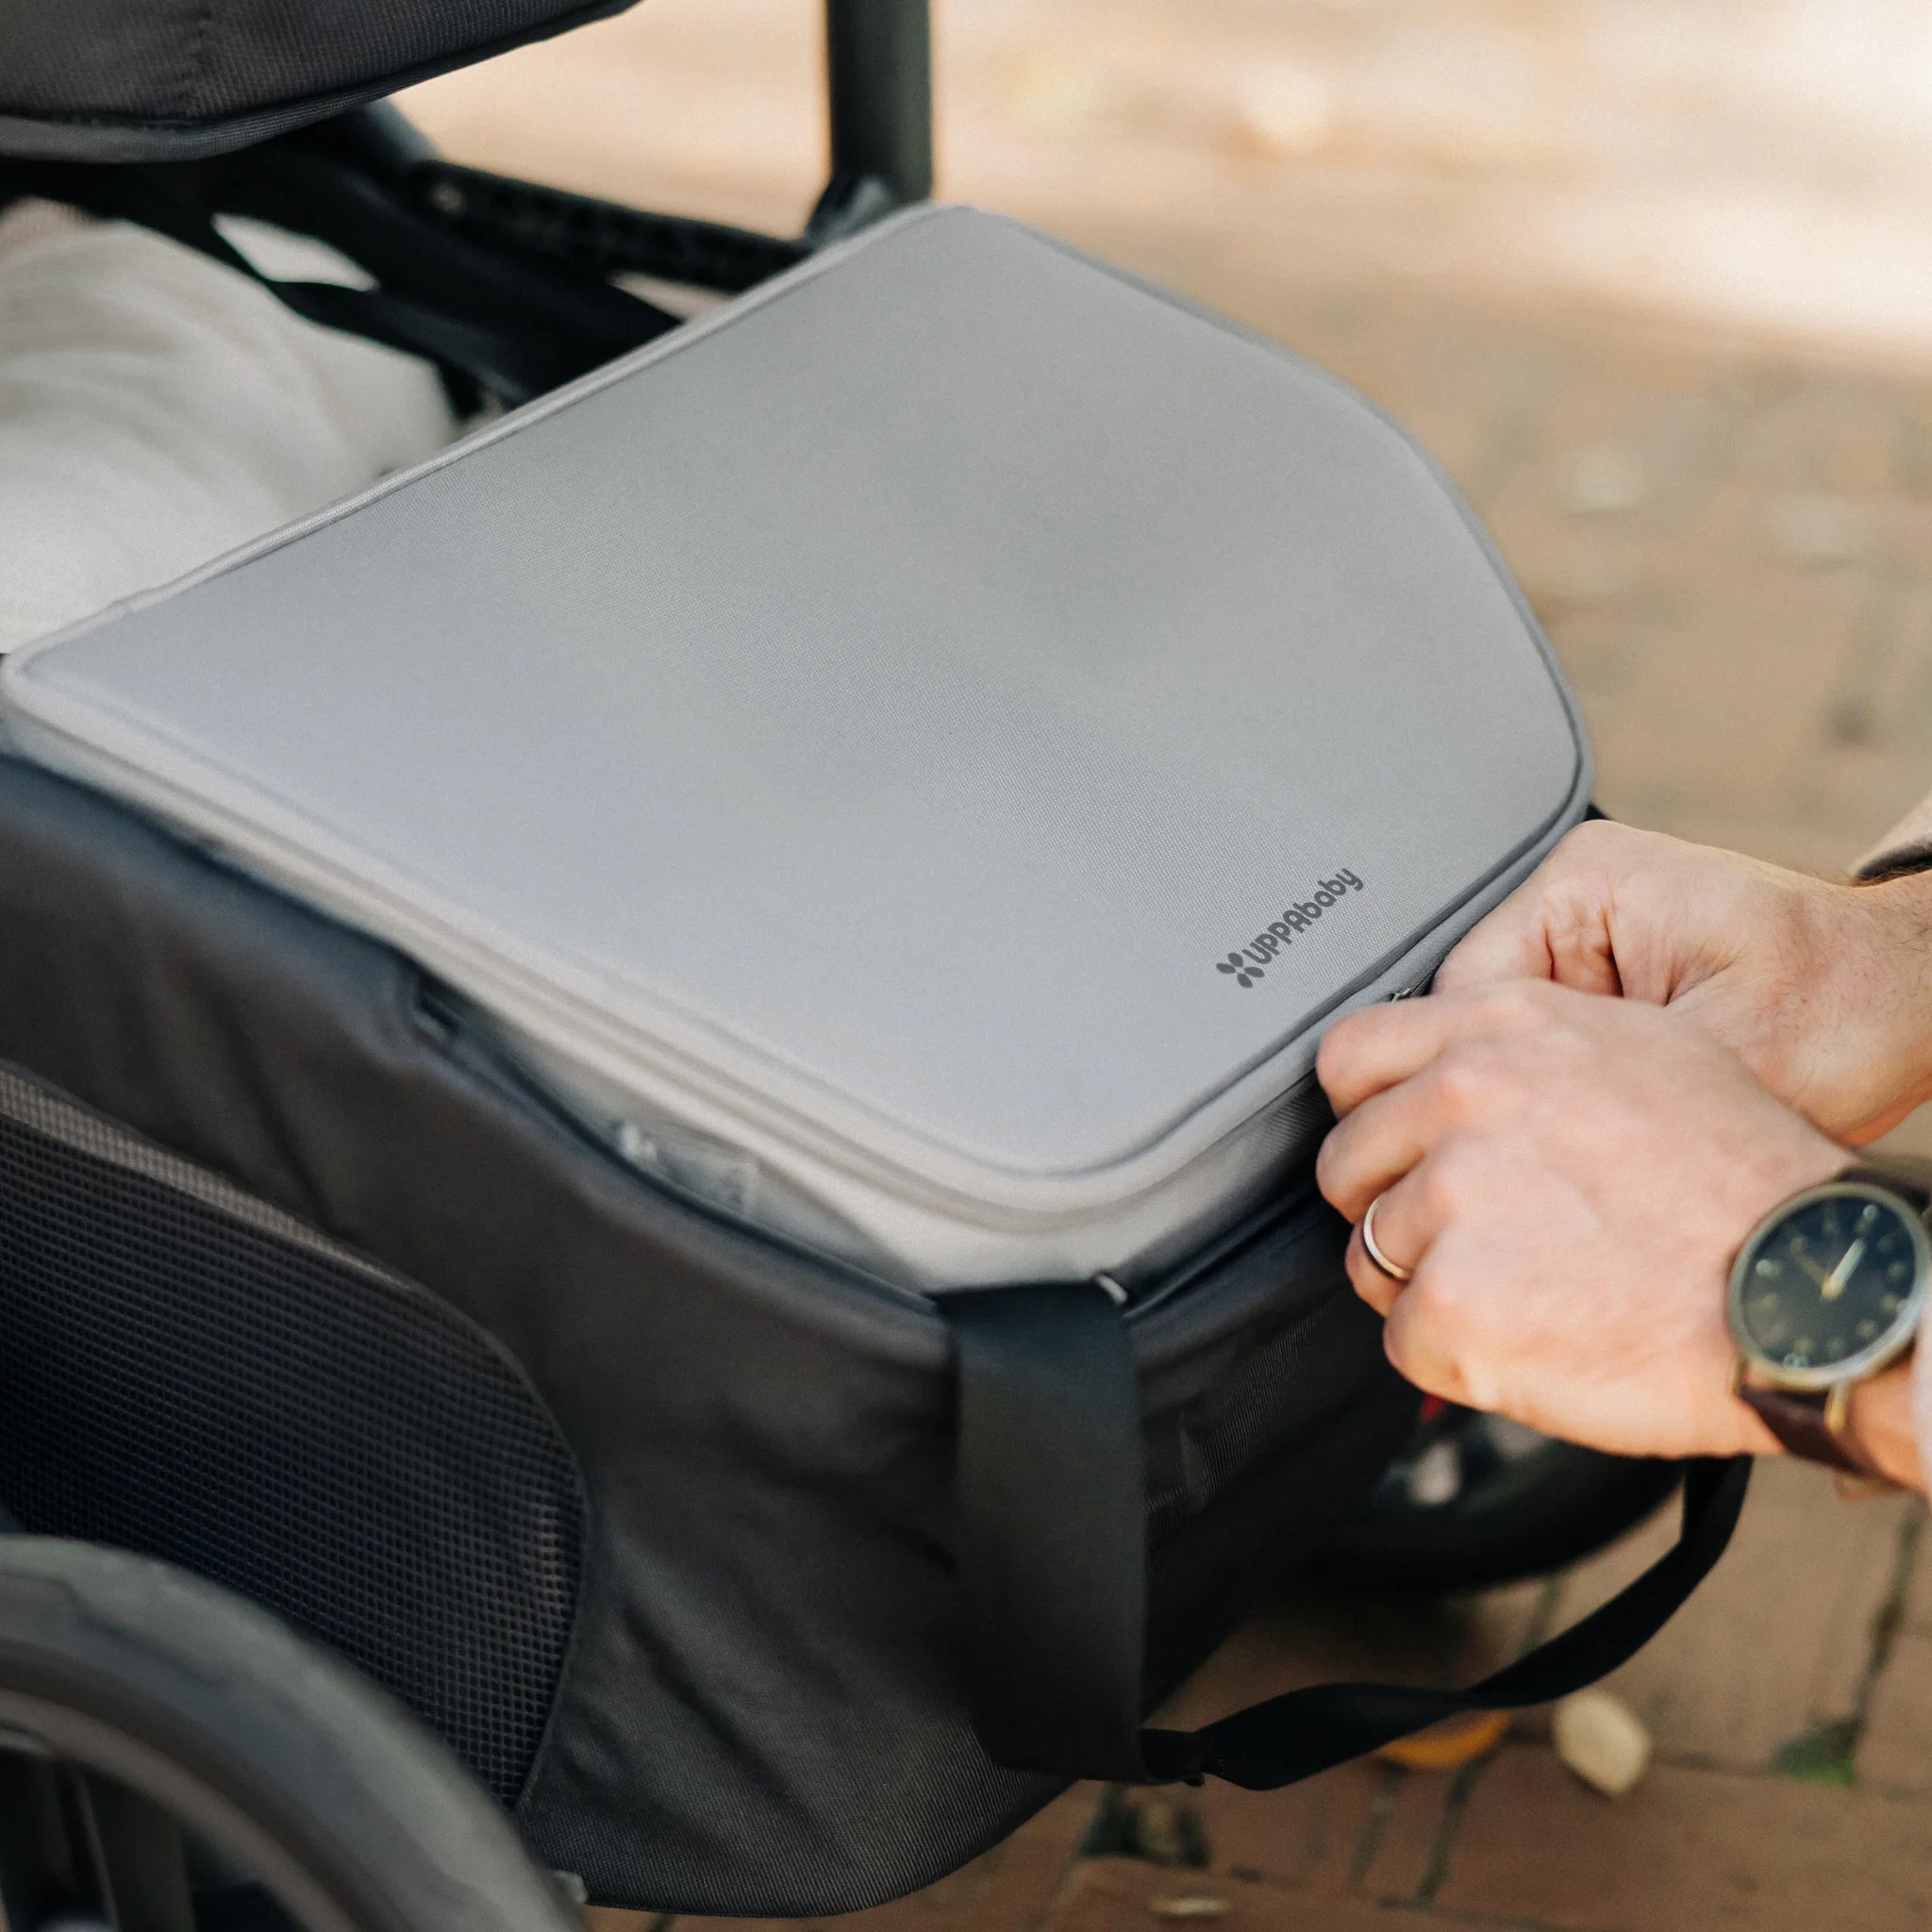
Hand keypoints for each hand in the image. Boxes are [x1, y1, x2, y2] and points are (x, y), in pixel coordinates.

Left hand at [1316, 980, 1844, 1459]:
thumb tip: (1455, 1071)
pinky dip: (1457, 1355)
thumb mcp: (1645, 1052)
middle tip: (1476, 1236)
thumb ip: (1527, 1053)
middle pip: (1347, 1163)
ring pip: (1372, 1254)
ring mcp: (1453, 1200)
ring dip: (1433, 1283)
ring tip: (1530, 1286)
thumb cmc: (1745, 1183)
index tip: (1394, 1148)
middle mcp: (1465, 1098)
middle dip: (1394, 1205)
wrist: (1805, 1291)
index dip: (1369, 1114)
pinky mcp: (1453, 1302)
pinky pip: (1405, 1336)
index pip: (1351, 1056)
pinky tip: (1535, 1336)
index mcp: (1503, 1028)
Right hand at [1436, 821, 1931, 1142]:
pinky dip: (1576, 1098)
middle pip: (1471, 1022)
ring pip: (1502, 1046)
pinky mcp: (1602, 981)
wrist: (1912, 1000)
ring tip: (1618, 1125)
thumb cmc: (1848, 1006)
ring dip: (1549, 1098)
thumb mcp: (1719, 1057)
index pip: (1460, 999)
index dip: (1481, 1084)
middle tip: (1577, 1141)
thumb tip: (1501, 1136)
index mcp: (1580, 883)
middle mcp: (1570, 902)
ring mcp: (1584, 941)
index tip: (1510, 1144)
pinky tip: (1622, 1119)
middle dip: (1516, 1092)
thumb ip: (1596, 1087)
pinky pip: (1547, 1053)